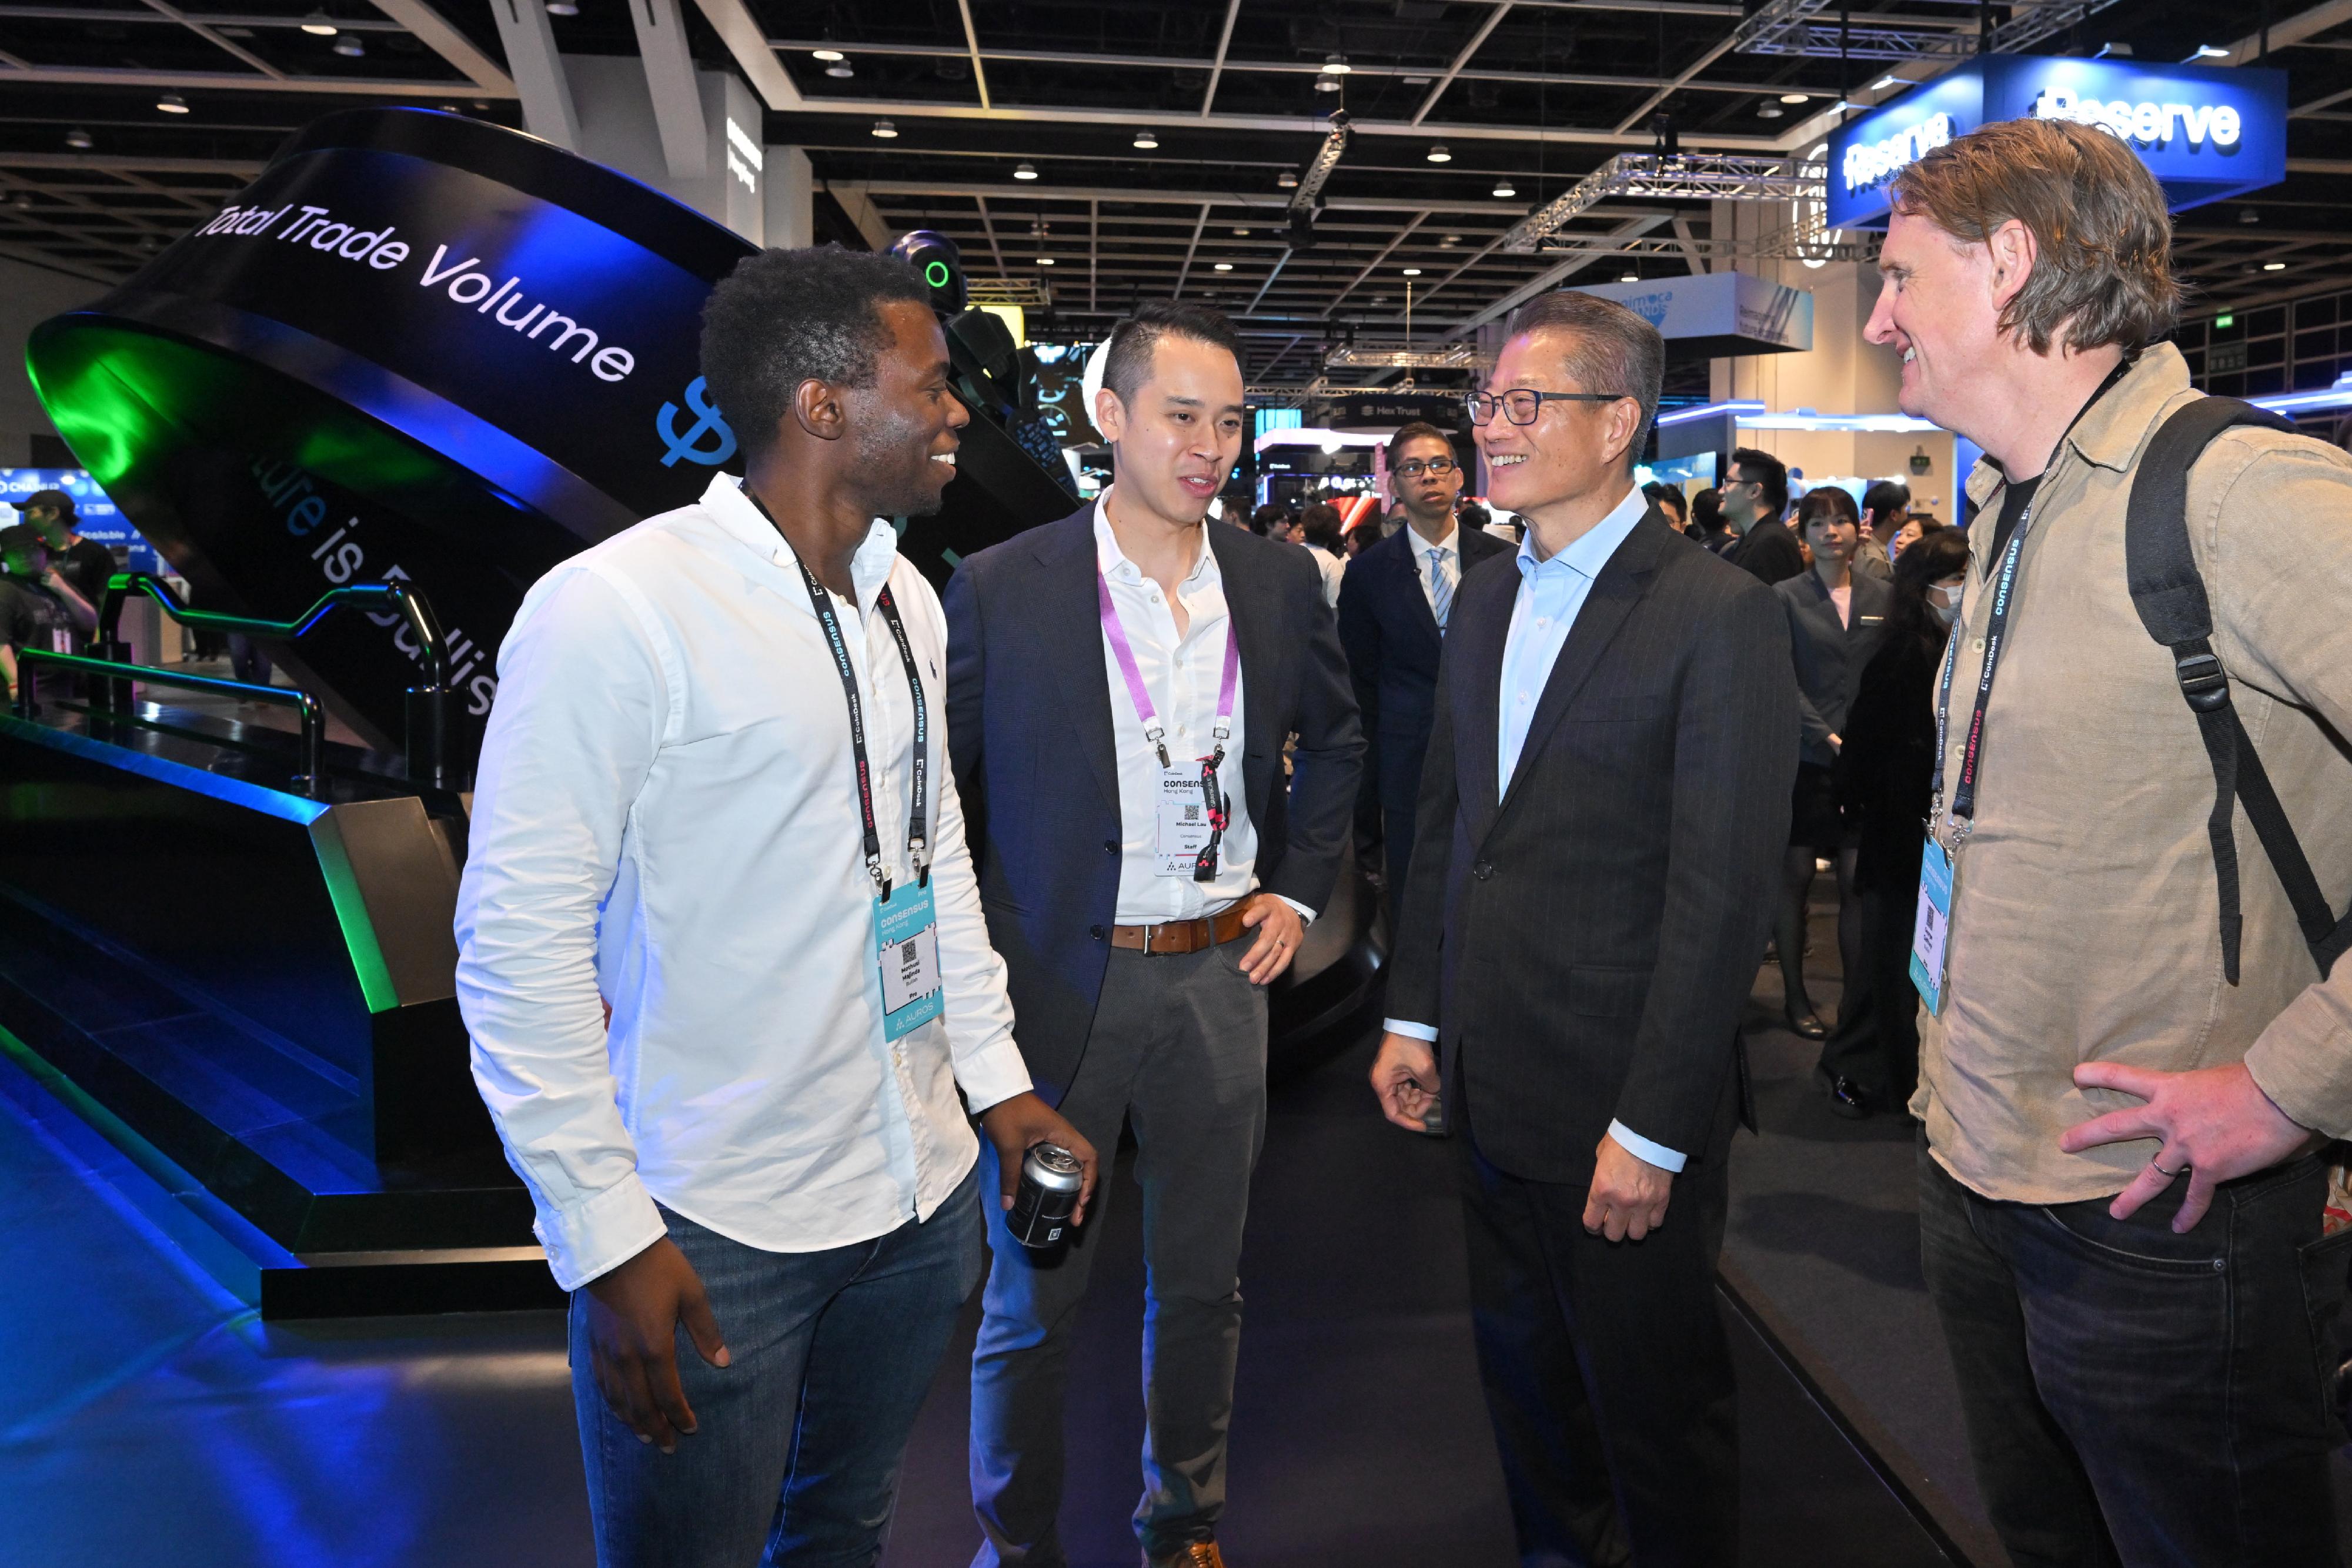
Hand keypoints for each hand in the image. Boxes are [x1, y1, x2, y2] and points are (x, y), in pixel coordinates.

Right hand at [579, 1236, 729, 1453]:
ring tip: (645, 1436)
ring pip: (617, 1400)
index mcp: (654, 1347)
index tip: (690, 1429)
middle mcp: (626, 1358)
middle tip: (667, 1447)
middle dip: (656, 1429)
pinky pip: (600, 1385)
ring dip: (632, 1421)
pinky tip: (618, 1408)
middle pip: (641, 1405)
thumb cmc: (658, 1267)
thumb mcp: (692, 1294)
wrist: (612, 1247)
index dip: (679, 1415)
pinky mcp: (592, 1344)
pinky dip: (611, 1403)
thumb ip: (706, 1332)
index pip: (668, 1394)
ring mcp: (606, 1353)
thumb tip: (723, 1362)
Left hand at [977, 1091, 1098, 1225]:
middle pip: (1082, 1166)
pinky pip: (1056, 1162)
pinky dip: (1057, 1178)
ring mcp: (1053, 1138)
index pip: (1089, 1158)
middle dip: (1081, 1192)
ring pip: (1069, 1165)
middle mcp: (1064, 1137)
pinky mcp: (1042, 1140)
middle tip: (1074, 1215)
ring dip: (1070, 1187)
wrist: (995, 1091)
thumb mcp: (1009, 1146)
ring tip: (1064, 1209)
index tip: (1080, 1202)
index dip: (1089, 1181)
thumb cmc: (1007, 1114)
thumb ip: (1010, 1175)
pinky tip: (1048, 1192)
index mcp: (1064, 1134)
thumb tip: (1008, 1206)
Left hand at [1237, 892, 1303, 984]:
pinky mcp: (1294, 946)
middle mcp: (1280, 922)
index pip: (1262, 910)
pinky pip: (1285, 961)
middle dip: (1255, 955)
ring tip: (1253, 979)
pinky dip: (1274, 972)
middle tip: (1243, 968)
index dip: (1254, 915)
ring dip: (1264, 968)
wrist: (1294, 909)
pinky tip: (1264, 980)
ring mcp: (1288, 935)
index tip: (1245, 922)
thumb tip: (1226, 917)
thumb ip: (1247, 908)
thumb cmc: (1269, 908)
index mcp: (1269, 908)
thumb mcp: (1258, 901)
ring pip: (1276, 953)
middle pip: (1268, 940)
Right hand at [1370, 1032, 1438, 1131]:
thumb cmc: (1411, 1045)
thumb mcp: (1424, 1068)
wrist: (1408, 1021)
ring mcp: (1389, 1077)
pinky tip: (1428, 1087)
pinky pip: (1406, 1087)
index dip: (1409, 1122)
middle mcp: (1383, 1083)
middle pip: (1399, 1106)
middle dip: (1417, 1106)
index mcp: (1383, 1084)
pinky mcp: (1396, 1071)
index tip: (1424, 1125)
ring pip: (1404, 1097)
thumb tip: (1434, 1092)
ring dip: (1418, 1097)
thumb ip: (1431, 1087)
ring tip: (1433, 1091)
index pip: (1393, 1113)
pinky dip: (1417, 1089)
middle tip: (1433, 1100)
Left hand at [1582, 1132, 1673, 1241]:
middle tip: (1614, 1222)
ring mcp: (1643, 1203)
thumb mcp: (1600, 1157)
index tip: (1596, 1225)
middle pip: (1614, 1235)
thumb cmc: (1621, 1140)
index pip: (1592, 1223)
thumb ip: (1600, 1178)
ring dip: (1632, 1228)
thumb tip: (1602, 1190)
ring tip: (1632, 1219)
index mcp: (1602, 1190)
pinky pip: (1655, 1224)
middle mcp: (1621, 1201)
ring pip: (1636, 1234)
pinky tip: (1646, 1213)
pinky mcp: (1662, 1201)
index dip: (1592, 1227)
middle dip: (1611, 1230)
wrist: (1650, 1132)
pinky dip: (1650, 1221)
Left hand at [2060, 1060, 2321, 1231]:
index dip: (2099, 1075)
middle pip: (2118, 1127)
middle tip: (2064, 1144)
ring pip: (2151, 1177)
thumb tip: (2204, 1104)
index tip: (2076, 1075)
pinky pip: (2195, 1197)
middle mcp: (2169, 1118)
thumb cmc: (2253, 1081)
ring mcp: (2186, 1146)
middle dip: (2087, 1136)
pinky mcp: (2210, 1169)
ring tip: (2116, 1212)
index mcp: (2170, 1090)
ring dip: (2133, 1197)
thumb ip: (2198, 1095)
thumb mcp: (2213, 1078)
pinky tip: (2180, 1228)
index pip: (2126, 1077)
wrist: (2278, 1098)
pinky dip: (2188, 1214)